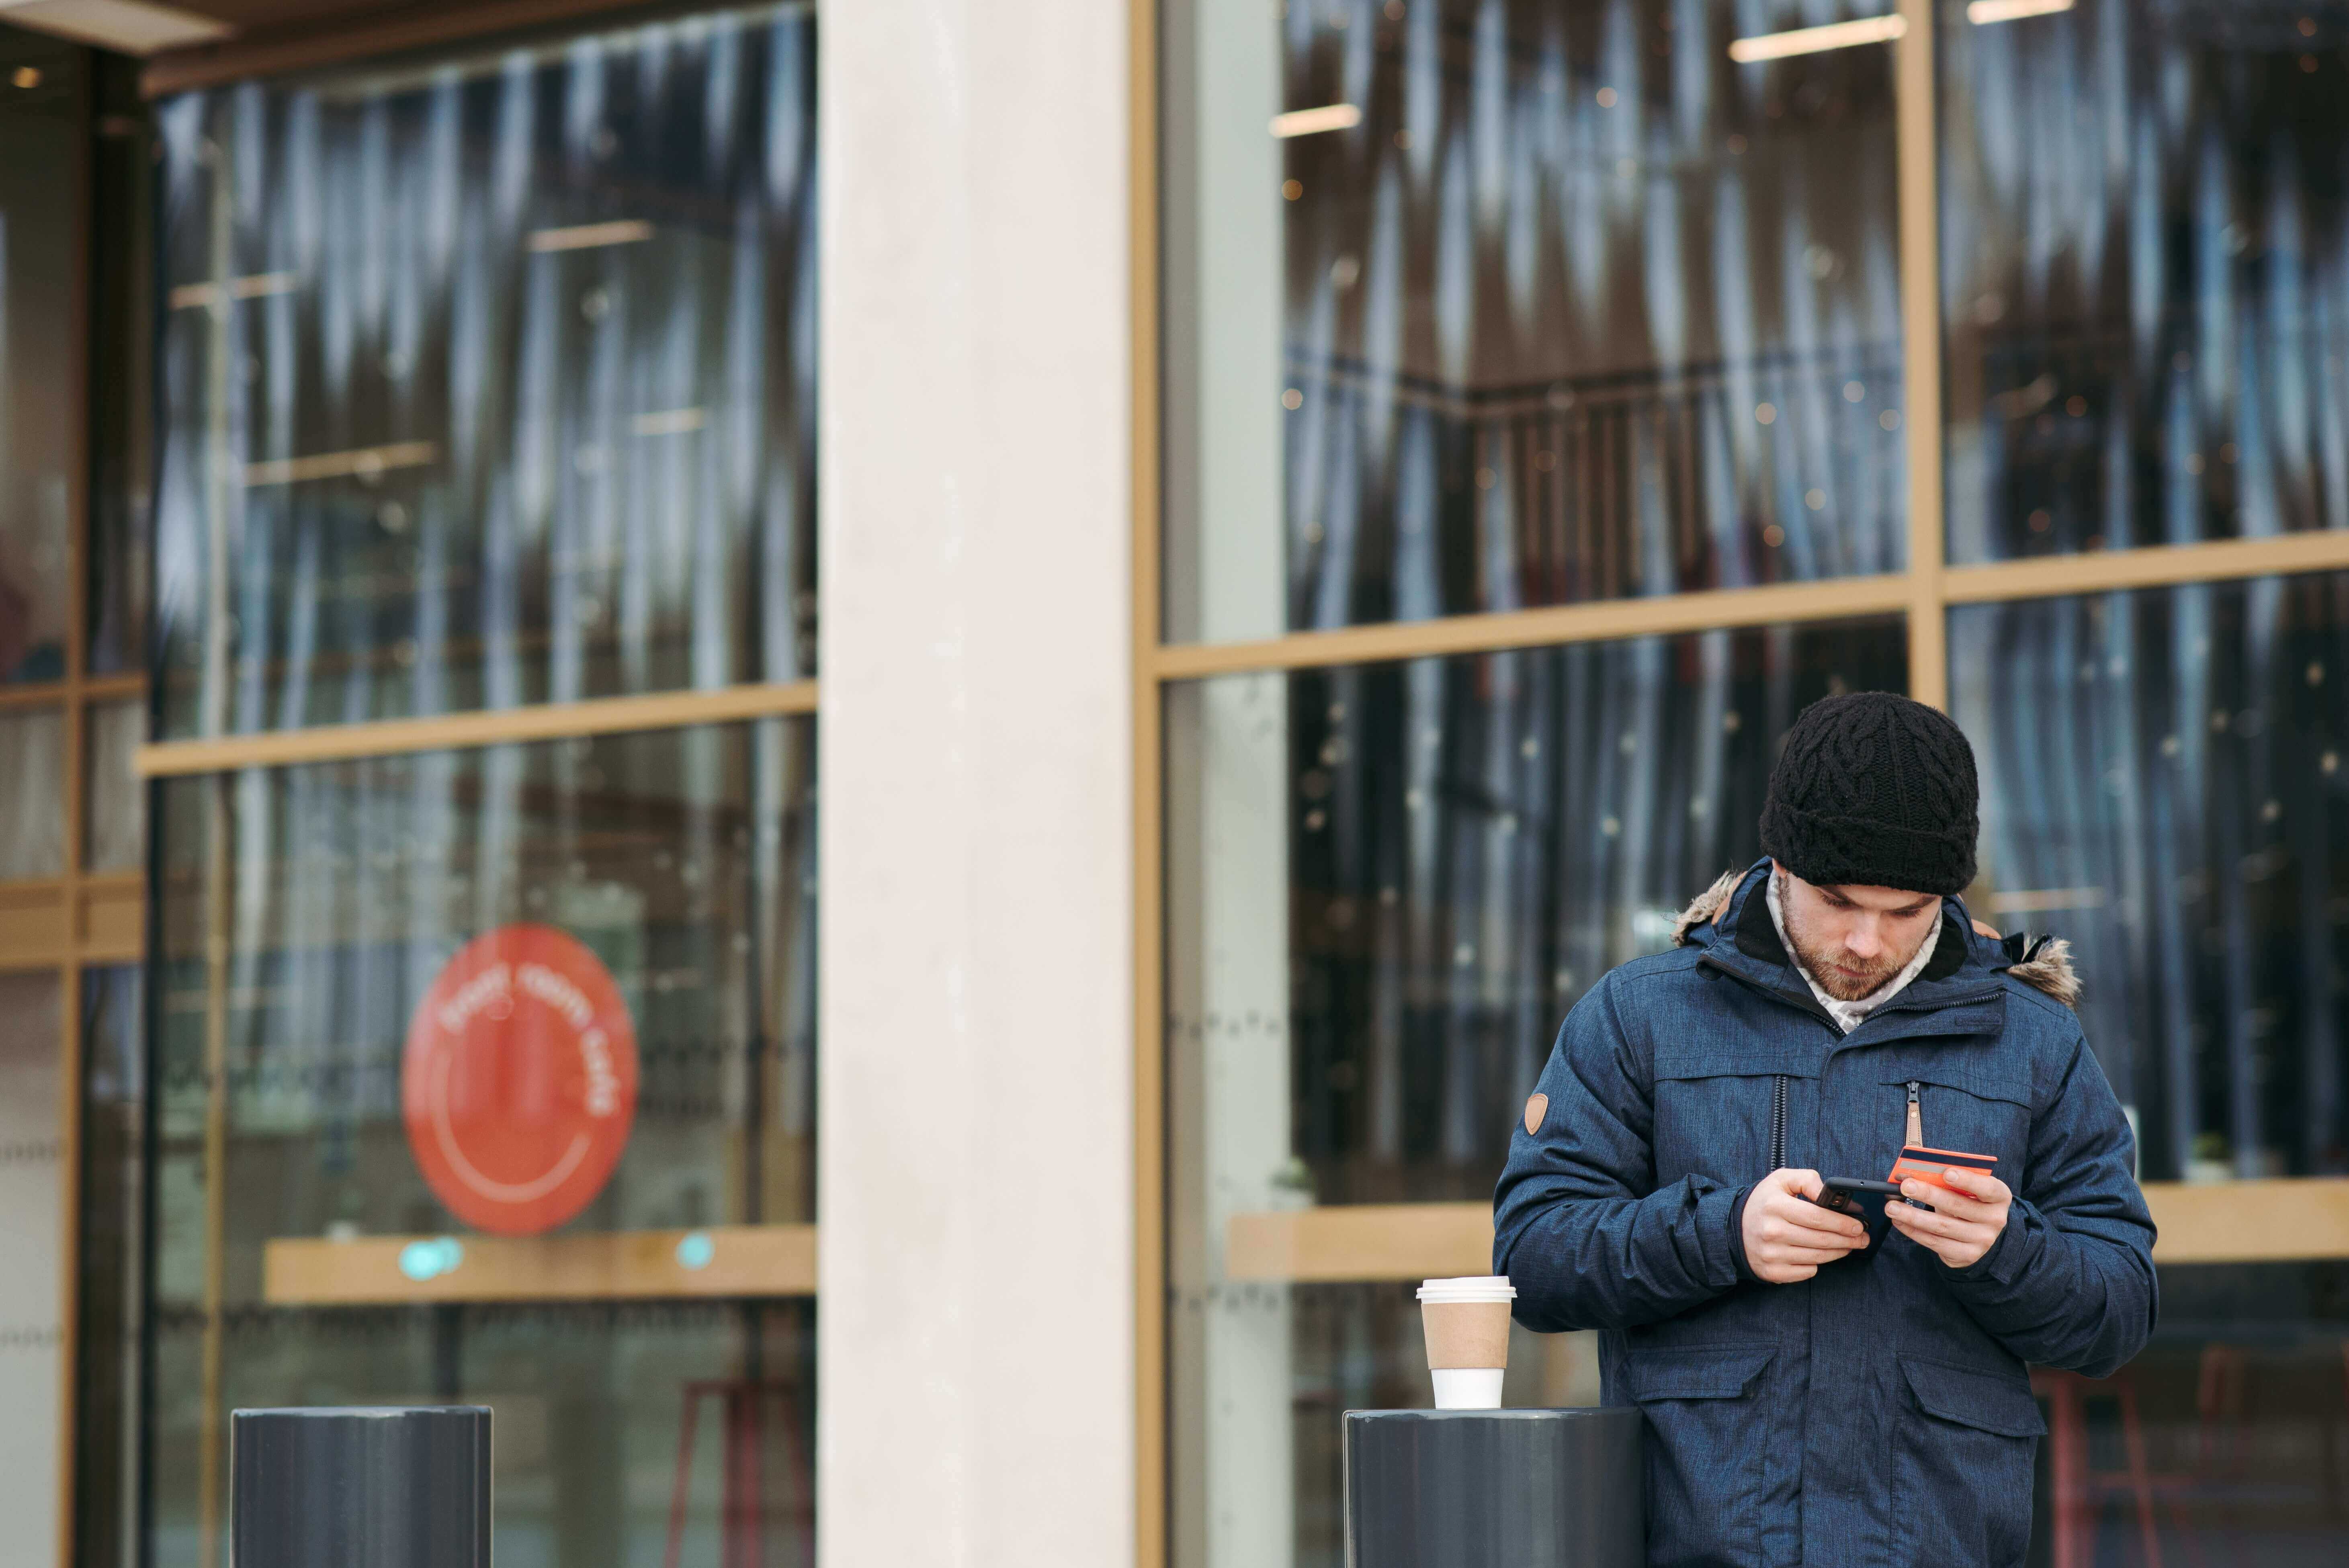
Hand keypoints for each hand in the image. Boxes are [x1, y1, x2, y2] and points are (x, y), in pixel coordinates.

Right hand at [1742, 1168, 1867, 1282]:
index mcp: (1774, 1205)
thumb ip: (1807, 1180)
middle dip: (1848, 1239)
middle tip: (1862, 1238)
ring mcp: (1772, 1254)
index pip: (1818, 1217)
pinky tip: (1820, 1254)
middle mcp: (1771, 1231)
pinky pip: (1807, 1271)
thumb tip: (1830, 1193)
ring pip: (1818, 1257)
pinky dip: (1818, 1264)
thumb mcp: (1781, 1180)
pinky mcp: (1773, 1272)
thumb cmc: (1765, 1203)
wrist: (1734, 1228)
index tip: (1858, 1224)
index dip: (1843, 1223)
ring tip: (1849, 1245)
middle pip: (1822, 1240)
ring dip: (1839, 1252)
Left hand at [1888, 1165, 2011, 1268]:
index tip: (1947, 1173)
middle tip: (1905, 1186)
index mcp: (1999, 1197)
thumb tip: (1914, 1172)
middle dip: (1928, 1195)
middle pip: (1957, 1206)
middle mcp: (1995, 1220)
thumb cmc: (1970, 1202)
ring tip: (1892, 1207)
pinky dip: (1913, 1231)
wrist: (1983, 1235)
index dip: (1967, 1180)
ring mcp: (1982, 1240)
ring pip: (1942, 1227)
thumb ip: (1949, 1179)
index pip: (1987, 1188)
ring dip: (1913, 1216)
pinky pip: (1935, 1243)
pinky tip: (1899, 1221)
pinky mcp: (1967, 1255)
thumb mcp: (1968, 1189)